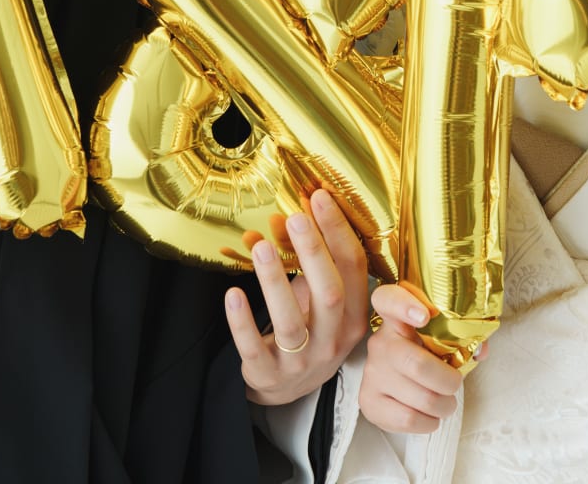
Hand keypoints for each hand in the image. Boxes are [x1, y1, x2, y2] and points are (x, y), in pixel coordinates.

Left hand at [224, 190, 370, 405]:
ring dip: (275, 282)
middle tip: (296, 218)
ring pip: (292, 322)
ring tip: (261, 247)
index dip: (338, 232)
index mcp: (354, 317)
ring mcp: (303, 362)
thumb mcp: (318, 300)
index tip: (319, 199)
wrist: (288, 389)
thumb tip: (281, 217)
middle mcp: (334, 341)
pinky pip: (254, 348)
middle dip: (315, 253)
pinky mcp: (269, 374)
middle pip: (330, 295)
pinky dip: (242, 321)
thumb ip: (307, 262)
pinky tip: (232, 293)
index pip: (354, 270)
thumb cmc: (309, 332)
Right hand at [357, 283, 464, 434]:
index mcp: (397, 318)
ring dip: (443, 406)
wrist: (402, 381)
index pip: (388, 300)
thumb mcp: (445, 339)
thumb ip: (465, 337)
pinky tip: (428, 415)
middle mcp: (380, 343)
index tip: (424, 316)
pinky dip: (428, 422)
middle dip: (447, 381)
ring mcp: (372, 372)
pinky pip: (408, 419)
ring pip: (420, 397)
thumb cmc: (427, 355)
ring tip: (444, 403)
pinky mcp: (369, 401)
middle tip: (454, 384)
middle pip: (416, 364)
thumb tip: (478, 351)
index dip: (404, 305)